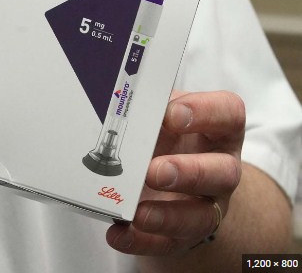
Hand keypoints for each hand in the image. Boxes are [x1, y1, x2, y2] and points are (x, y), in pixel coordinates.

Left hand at [106, 90, 244, 254]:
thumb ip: (151, 110)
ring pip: (202, 216)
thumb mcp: (163, 118)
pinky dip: (142, 240)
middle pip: (222, 172)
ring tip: (138, 213)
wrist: (176, 179)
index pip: (228, 114)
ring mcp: (207, 203)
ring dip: (169, 216)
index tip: (172, 114)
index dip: (205, 113)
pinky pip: (169, 242)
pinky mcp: (185, 232)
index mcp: (218, 129)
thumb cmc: (168, 138)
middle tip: (155, 171)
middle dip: (189, 172)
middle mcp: (220, 167)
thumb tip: (120, 104)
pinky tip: (119, 233)